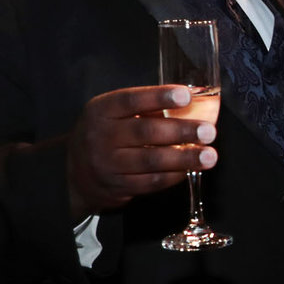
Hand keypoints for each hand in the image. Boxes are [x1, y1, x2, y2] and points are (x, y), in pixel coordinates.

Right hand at [66, 85, 214, 215]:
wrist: (74, 174)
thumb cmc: (104, 135)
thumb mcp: (112, 114)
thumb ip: (144, 107)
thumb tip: (193, 98)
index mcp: (101, 110)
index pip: (131, 100)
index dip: (159, 97)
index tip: (186, 95)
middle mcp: (101, 136)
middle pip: (145, 132)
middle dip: (181, 131)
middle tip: (209, 131)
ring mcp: (108, 164)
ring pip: (151, 161)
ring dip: (185, 158)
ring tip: (209, 156)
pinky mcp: (117, 187)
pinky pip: (151, 182)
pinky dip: (174, 176)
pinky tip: (191, 170)